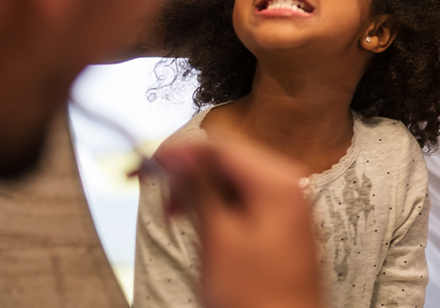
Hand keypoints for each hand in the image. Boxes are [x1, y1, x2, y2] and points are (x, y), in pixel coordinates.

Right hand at [155, 137, 321, 307]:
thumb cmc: (257, 298)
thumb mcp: (218, 238)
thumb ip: (198, 189)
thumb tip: (178, 157)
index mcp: (278, 182)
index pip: (222, 147)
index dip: (182, 152)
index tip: (150, 161)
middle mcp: (288, 185)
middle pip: (229, 159)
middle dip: (190, 172)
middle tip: (157, 189)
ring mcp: (287, 204)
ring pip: (234, 179)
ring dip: (201, 190)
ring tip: (174, 212)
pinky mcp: (281, 223)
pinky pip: (245, 198)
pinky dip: (218, 205)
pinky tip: (199, 221)